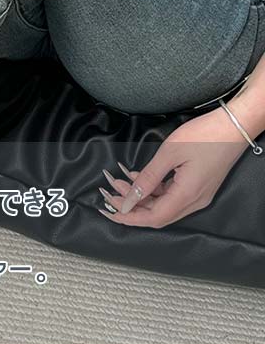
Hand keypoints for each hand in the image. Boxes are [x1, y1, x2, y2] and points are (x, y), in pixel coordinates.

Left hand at [98, 106, 252, 228]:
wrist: (235, 125)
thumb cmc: (206, 135)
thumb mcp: (169, 154)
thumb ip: (147, 179)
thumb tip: (128, 200)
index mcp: (187, 195)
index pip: (154, 218)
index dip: (130, 218)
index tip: (110, 213)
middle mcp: (194, 200)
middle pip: (157, 213)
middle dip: (131, 206)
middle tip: (109, 194)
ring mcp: (198, 194)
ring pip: (162, 203)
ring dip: (140, 195)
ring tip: (117, 181)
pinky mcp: (198, 185)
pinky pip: (170, 194)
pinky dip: (152, 188)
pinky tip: (136, 176)